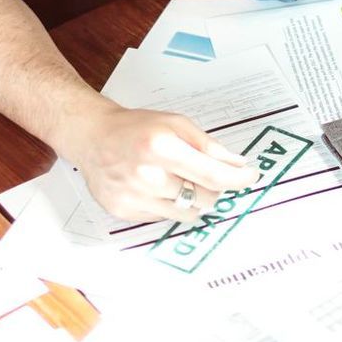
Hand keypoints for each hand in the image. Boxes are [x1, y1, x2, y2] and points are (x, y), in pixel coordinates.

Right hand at [56, 102, 260, 223]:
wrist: (93, 137)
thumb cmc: (136, 128)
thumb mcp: (175, 123)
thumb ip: (207, 145)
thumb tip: (236, 165)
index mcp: (162, 147)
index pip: (211, 175)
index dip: (236, 179)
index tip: (249, 177)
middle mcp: (147, 175)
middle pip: (204, 198)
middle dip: (214, 188)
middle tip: (208, 175)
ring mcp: (134, 197)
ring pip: (187, 213)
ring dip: (193, 200)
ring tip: (179, 180)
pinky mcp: (124, 212)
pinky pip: (164, 219)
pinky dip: (169, 206)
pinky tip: (156, 187)